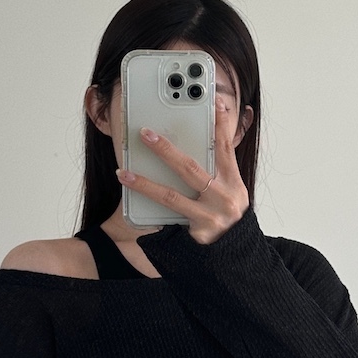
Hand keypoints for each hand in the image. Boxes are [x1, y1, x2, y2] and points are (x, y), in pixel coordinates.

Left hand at [115, 96, 249, 244]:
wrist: (234, 257)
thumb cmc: (227, 217)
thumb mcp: (230, 191)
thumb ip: (219, 167)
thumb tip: (207, 136)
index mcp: (234, 183)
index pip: (225, 147)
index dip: (218, 123)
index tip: (211, 100)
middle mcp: (224, 199)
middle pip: (190, 168)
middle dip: (165, 149)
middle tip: (144, 133)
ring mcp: (210, 218)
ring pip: (171, 196)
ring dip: (144, 183)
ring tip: (123, 172)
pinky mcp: (196, 236)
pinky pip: (166, 220)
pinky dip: (147, 212)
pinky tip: (128, 204)